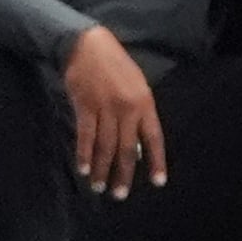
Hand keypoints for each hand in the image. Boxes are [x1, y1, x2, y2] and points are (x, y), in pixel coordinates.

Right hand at [60, 26, 165, 199]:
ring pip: (105, 147)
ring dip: (101, 170)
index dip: (156, 161)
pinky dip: (84, 155)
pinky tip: (83, 169)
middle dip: (124, 174)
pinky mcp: (85, 107)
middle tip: (120, 195)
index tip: (158, 182)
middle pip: (127, 149)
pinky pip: (86, 137)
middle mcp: (127, 108)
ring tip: (99, 187)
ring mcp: (106, 108)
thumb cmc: (115, 65)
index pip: (154, 138)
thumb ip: (138, 112)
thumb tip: (138, 143)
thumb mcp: (136, 84)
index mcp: (144, 103)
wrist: (88, 45)